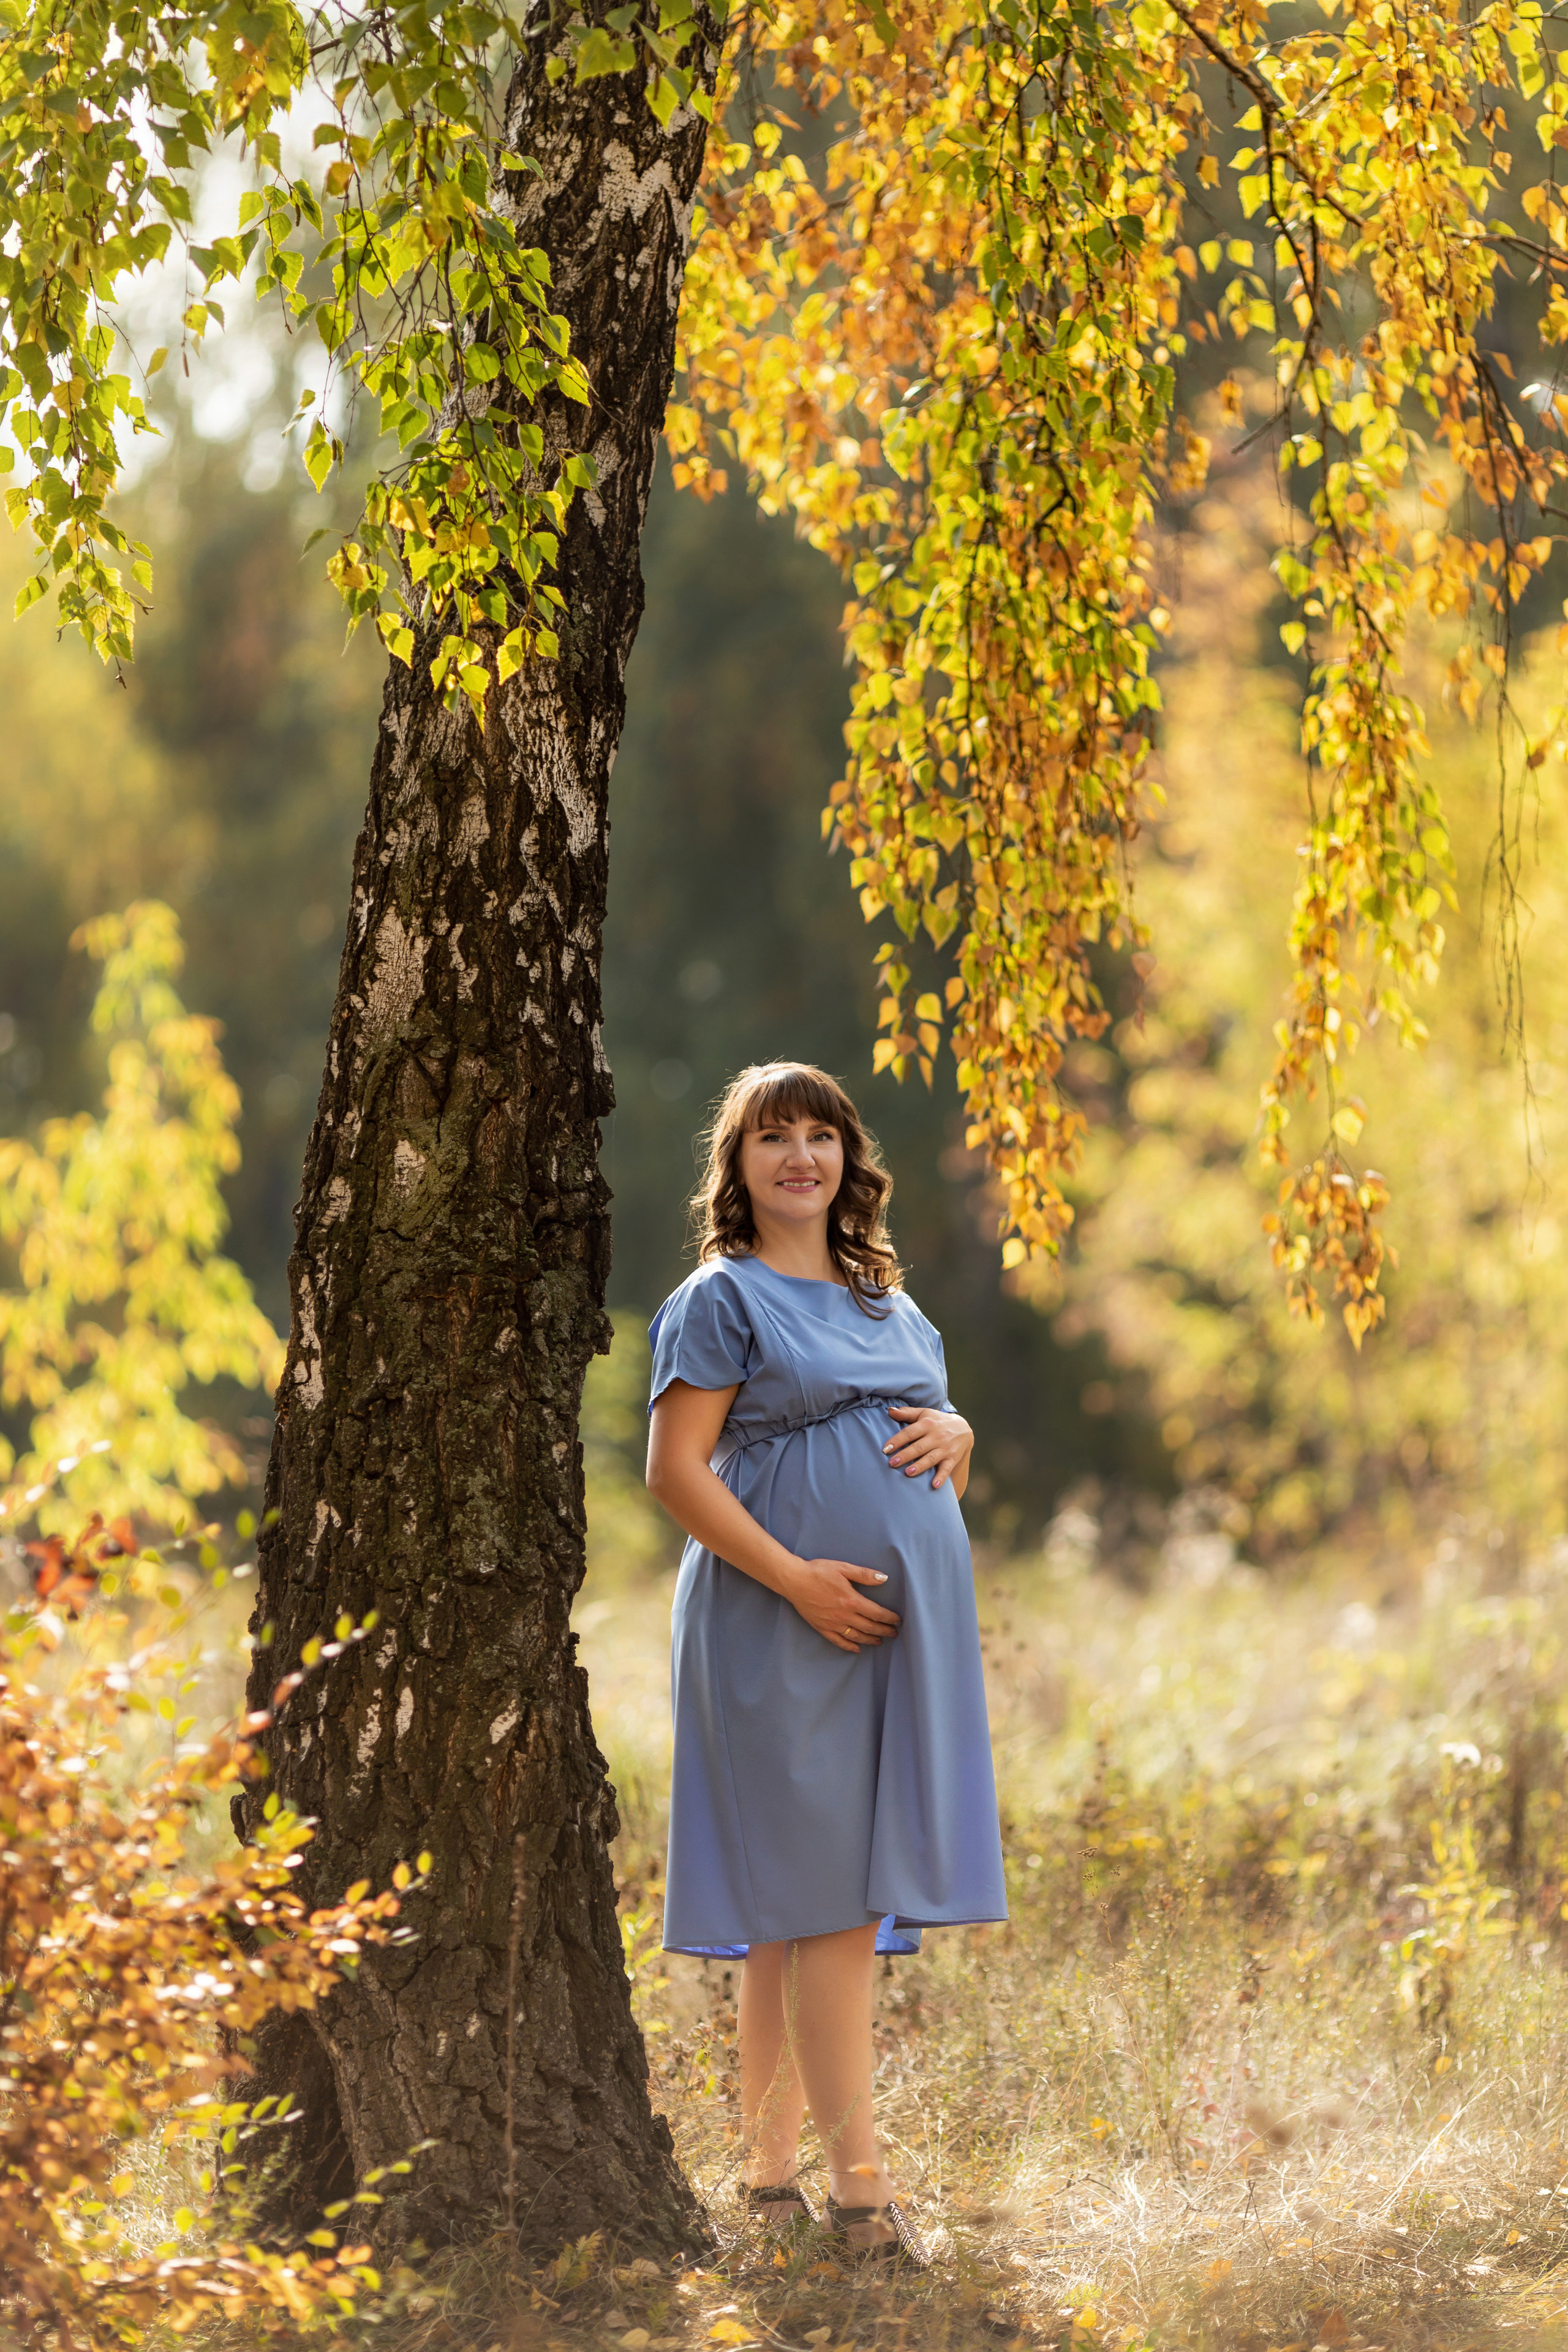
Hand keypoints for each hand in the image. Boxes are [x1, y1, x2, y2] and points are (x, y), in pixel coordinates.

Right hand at [780, 1557, 901, 1652]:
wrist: (794, 1580)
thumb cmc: (818, 1571)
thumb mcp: (843, 1568)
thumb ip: (864, 1574)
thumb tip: (884, 1578)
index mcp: (851, 1600)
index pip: (876, 1613)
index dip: (889, 1618)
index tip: (898, 1620)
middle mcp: (844, 1615)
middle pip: (869, 1627)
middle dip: (884, 1631)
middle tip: (894, 1634)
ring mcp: (833, 1624)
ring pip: (856, 1636)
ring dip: (870, 1640)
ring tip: (880, 1641)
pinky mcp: (822, 1628)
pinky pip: (838, 1641)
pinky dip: (849, 1646)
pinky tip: (857, 1649)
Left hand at [883, 1405, 972, 1490]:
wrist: (963, 1428)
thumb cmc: (937, 1421)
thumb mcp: (923, 1413)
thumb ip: (906, 1413)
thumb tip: (889, 1411)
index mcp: (927, 1424)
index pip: (910, 1432)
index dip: (897, 1440)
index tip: (885, 1449)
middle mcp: (936, 1436)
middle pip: (919, 1447)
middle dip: (905, 1455)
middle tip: (892, 1463)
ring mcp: (945, 1448)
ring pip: (931, 1458)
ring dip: (920, 1466)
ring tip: (908, 1473)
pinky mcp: (952, 1459)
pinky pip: (947, 1469)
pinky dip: (941, 1477)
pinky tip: (934, 1485)